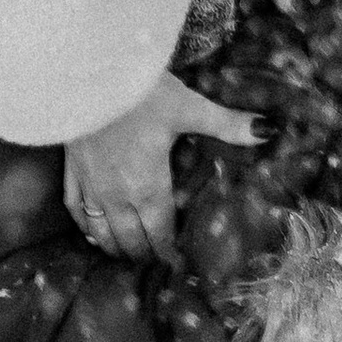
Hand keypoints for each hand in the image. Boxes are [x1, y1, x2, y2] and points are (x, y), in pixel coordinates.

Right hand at [63, 73, 260, 264]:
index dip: (167, 252)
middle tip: (153, 263)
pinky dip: (84, 226)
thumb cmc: (141, 94)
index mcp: (148, 186)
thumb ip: (228, 124)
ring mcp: (90, 185)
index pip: (159, 231)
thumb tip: (269, 131)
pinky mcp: (71, 170)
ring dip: (115, 246)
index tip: (174, 265)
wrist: (88, 76)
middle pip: (130, 238)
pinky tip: (90, 233)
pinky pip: (74, 209)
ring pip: (101, 230)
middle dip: (143, 253)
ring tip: (126, 255)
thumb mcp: (190, 107)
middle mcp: (117, 195)